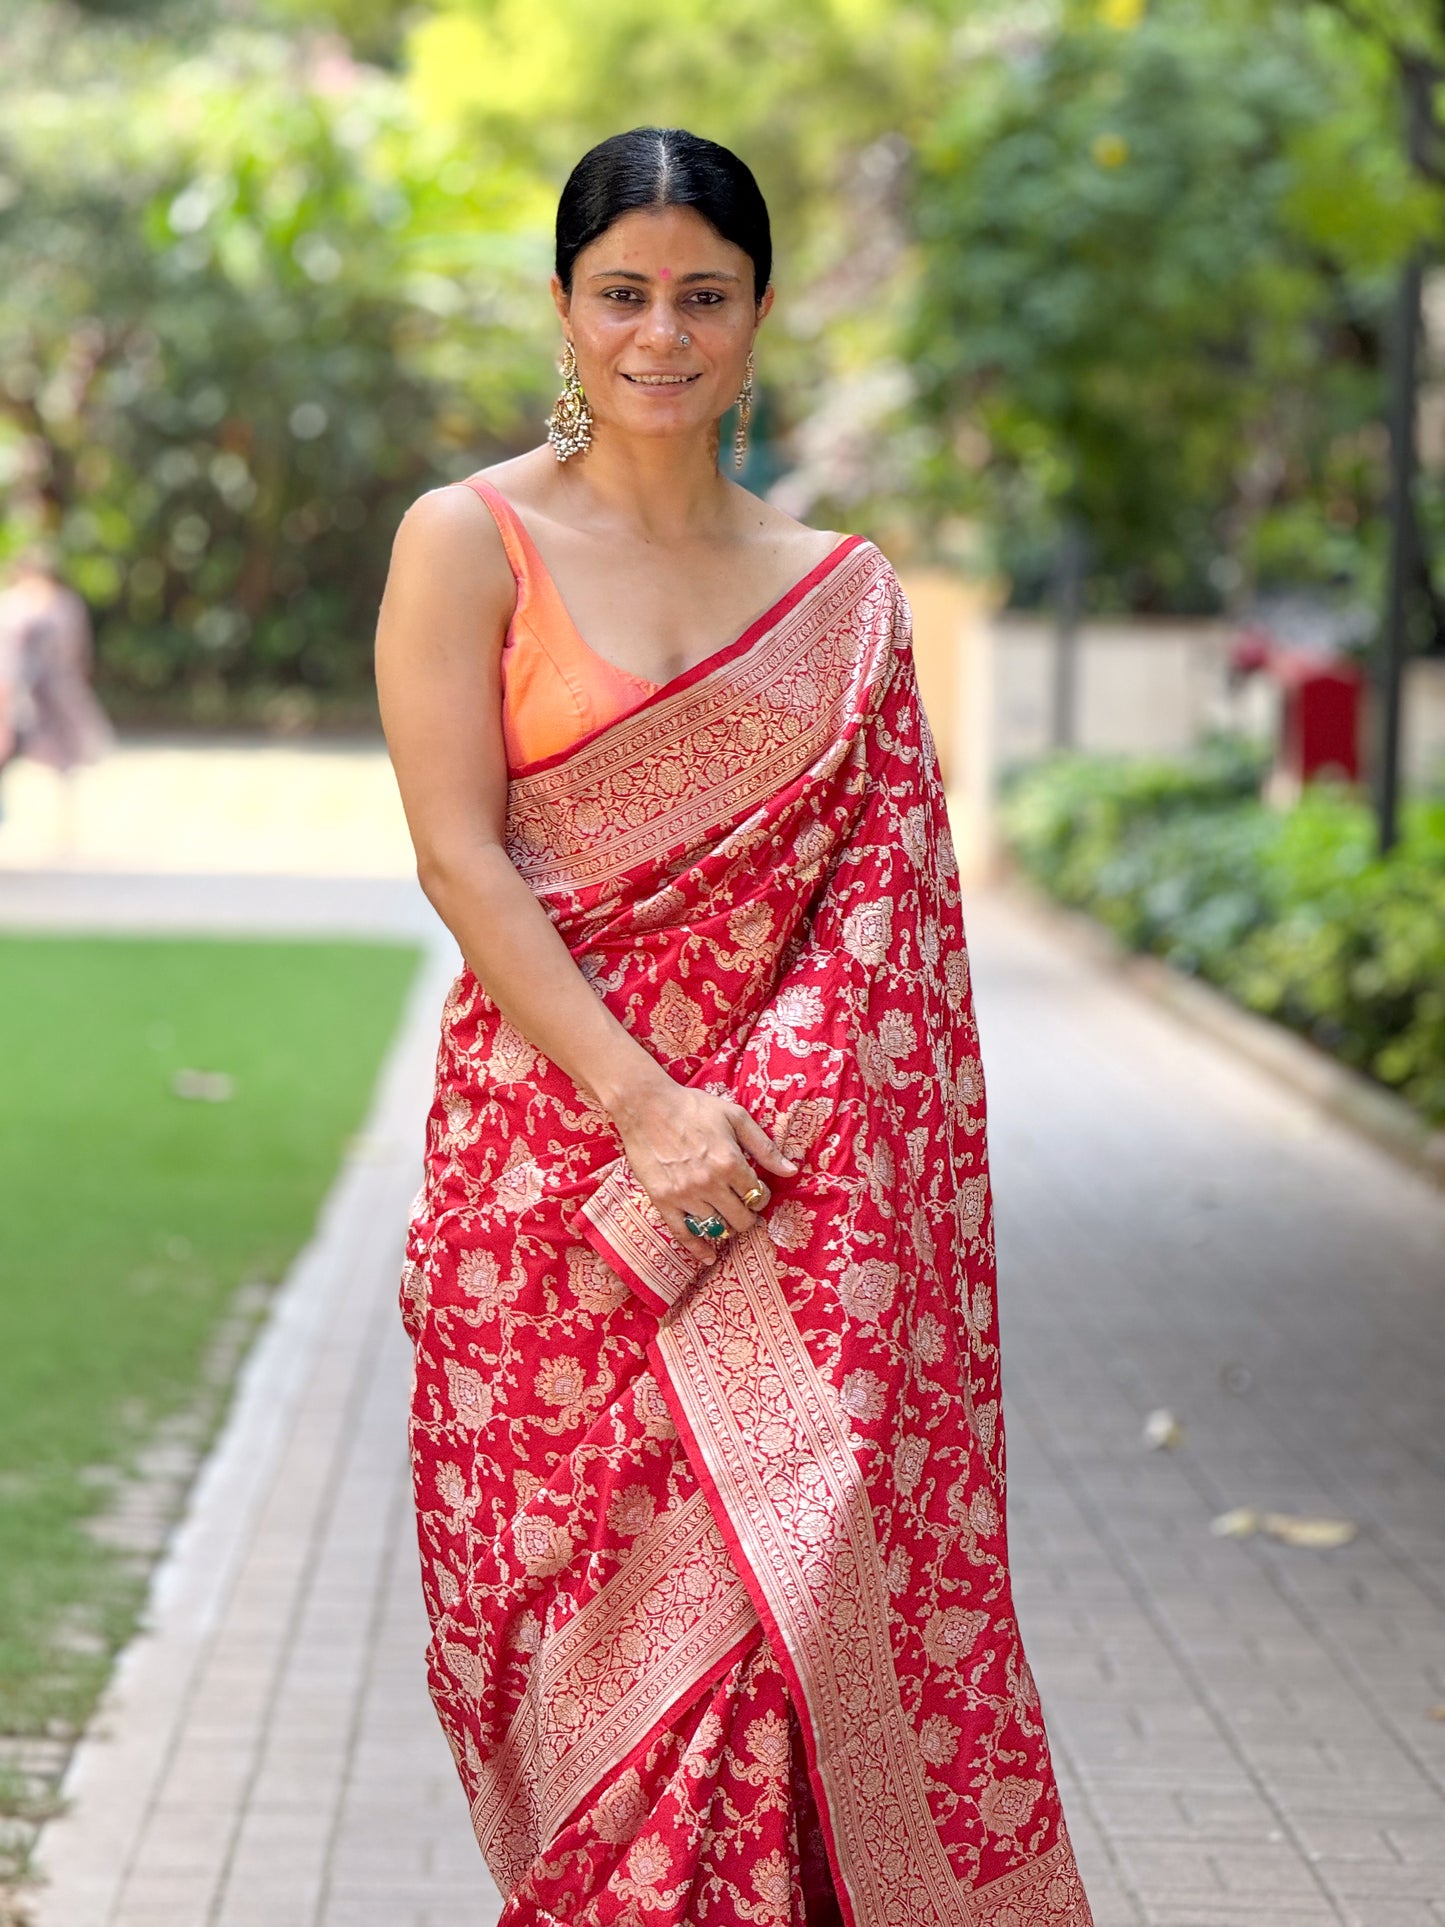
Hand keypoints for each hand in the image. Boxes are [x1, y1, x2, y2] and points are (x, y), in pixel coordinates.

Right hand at [609, 1077, 798, 1262]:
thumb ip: (764, 1146)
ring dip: (726, 1228)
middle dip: (747, 1216)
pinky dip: (698, 1249)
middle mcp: (710, 1183)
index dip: (761, 1196)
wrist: (646, 1105)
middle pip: (741, 1219)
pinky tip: (708, 1257)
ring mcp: (685, 1195)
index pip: (758, 1196)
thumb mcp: (735, 1117)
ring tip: (727, 1219)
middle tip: (744, 1208)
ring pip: (716, 1228)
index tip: (755, 1192)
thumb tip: (792, 1171)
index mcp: (730, 1162)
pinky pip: (684, 1234)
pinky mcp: (663, 1201)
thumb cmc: (693, 1107)